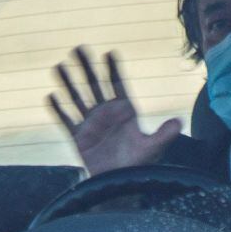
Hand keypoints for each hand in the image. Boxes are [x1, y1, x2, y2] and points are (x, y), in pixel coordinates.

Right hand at [48, 47, 181, 175]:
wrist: (119, 183)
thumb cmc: (138, 164)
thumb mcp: (153, 147)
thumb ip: (164, 134)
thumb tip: (179, 122)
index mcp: (124, 111)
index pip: (118, 84)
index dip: (114, 69)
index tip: (110, 53)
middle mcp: (106, 113)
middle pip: (95, 84)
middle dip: (87, 67)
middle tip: (79, 48)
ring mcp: (91, 123)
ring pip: (77, 98)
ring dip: (68, 82)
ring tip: (59, 66)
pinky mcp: (78, 137)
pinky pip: (66, 120)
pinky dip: (58, 109)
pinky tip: (51, 97)